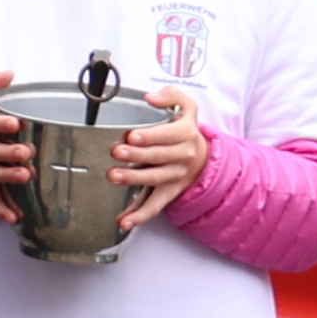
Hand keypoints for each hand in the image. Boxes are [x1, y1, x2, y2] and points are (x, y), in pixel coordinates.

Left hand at [106, 88, 210, 228]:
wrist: (202, 158)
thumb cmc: (186, 129)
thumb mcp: (186, 106)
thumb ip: (171, 96)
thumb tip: (151, 97)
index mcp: (186, 133)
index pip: (168, 135)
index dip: (150, 136)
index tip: (132, 136)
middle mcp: (182, 156)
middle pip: (159, 157)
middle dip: (137, 155)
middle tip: (117, 152)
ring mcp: (175, 176)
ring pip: (155, 179)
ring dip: (134, 179)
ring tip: (114, 176)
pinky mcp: (168, 192)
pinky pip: (155, 206)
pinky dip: (139, 215)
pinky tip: (124, 221)